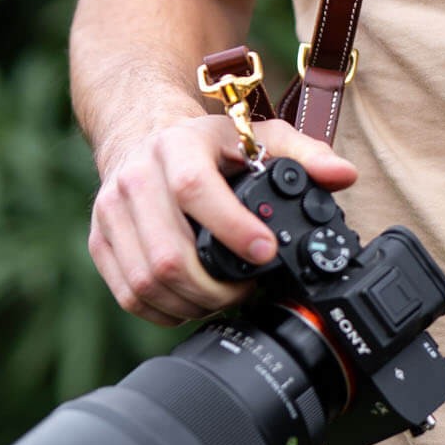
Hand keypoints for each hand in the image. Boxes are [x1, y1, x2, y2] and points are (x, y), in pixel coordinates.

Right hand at [89, 116, 357, 325]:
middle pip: (168, 253)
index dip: (232, 229)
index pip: (195, 191)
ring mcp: (110, 213)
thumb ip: (306, 154)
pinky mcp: (99, 242)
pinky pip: (127, 293)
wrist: (142, 134)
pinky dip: (163, 310)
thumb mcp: (260, 135)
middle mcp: (135, 179)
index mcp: (177, 147)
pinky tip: (191, 303)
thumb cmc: (208, 142)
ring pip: (147, 281)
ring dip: (191, 302)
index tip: (265, 253)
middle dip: (215, 287)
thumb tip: (345, 175)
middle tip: (246, 292)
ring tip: (223, 300)